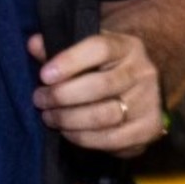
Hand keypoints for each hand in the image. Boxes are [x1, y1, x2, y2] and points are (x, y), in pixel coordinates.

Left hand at [27, 31, 165, 157]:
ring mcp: (150, 102)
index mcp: (127, 46)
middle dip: (62, 95)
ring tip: (49, 117)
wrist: (139, 90)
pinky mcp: (150, 129)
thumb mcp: (85, 51)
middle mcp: (143, 72)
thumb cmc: (103, 68)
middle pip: (100, 86)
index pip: (100, 48)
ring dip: (69, 119)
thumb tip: (34, 44)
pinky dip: (84, 138)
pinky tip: (67, 132)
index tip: (44, 75)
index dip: (70, 61)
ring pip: (105, 115)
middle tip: (39, 99)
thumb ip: (58, 47)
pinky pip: (112, 139)